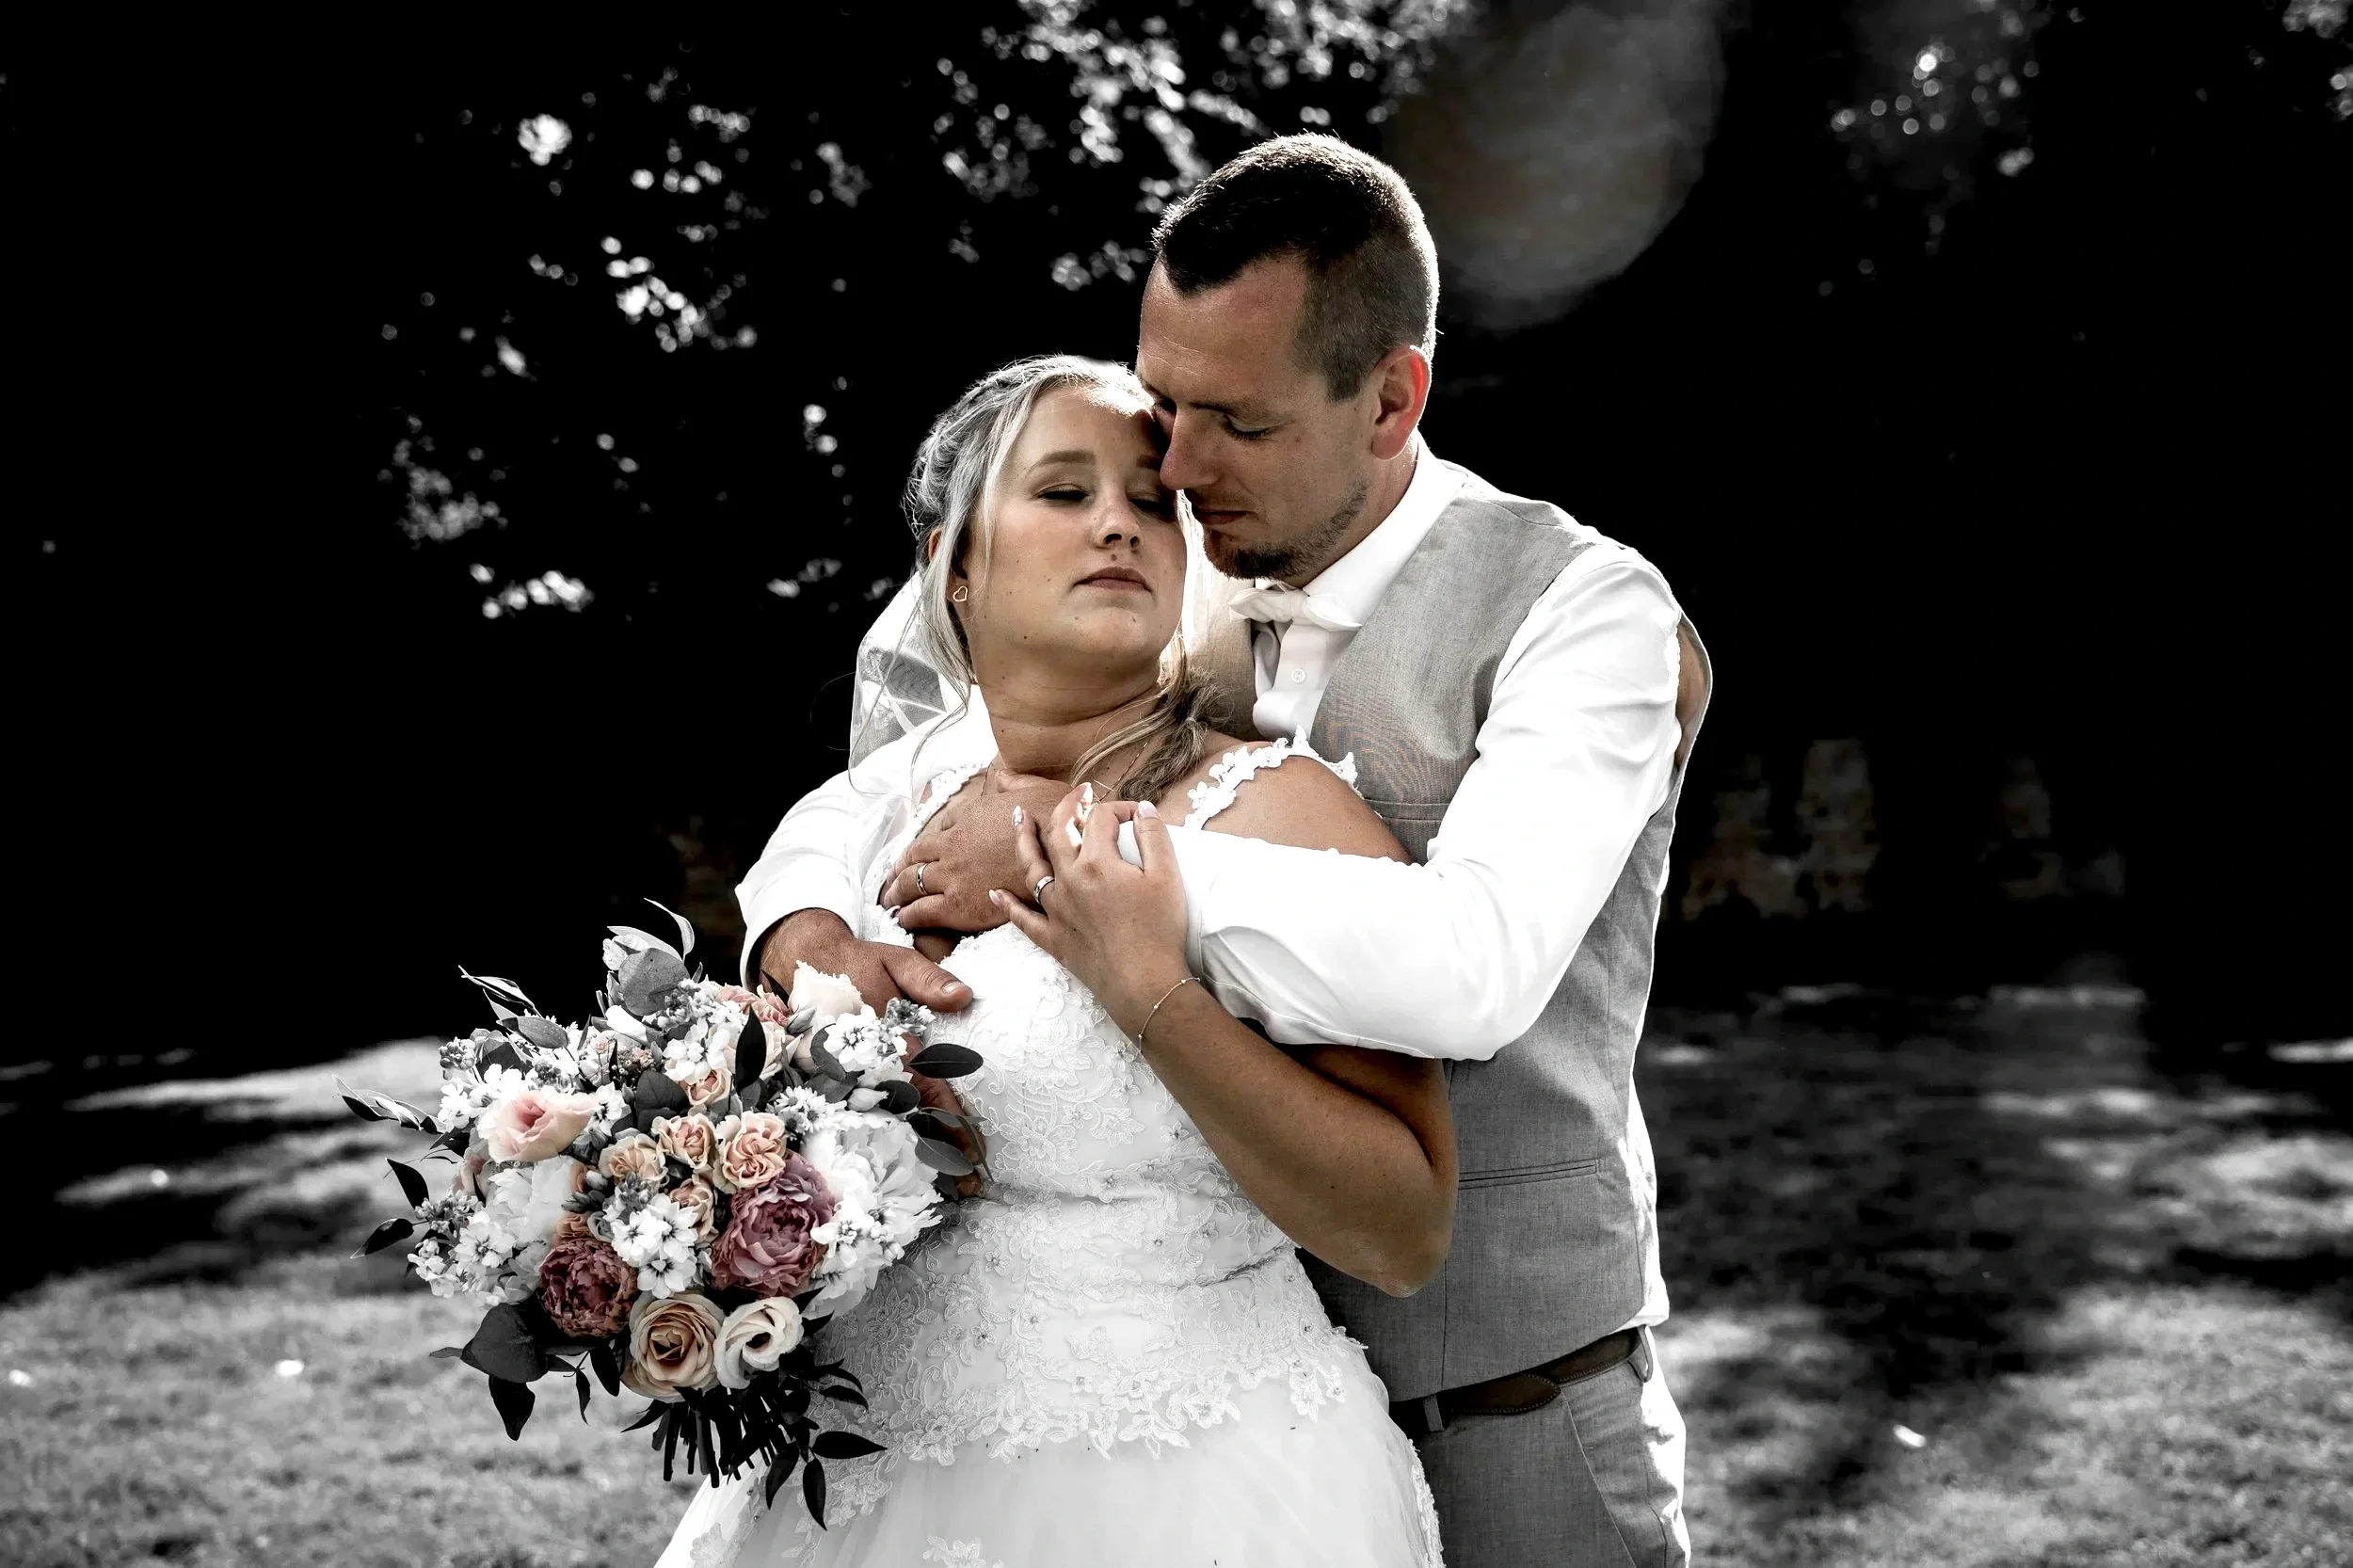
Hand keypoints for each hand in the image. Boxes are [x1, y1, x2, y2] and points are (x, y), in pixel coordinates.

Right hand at [756, 911, 983, 1194]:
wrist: (801, 962)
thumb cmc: (858, 962)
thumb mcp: (896, 961)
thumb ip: (929, 980)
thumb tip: (964, 997)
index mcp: (887, 1041)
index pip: (929, 1090)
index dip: (953, 1124)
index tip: (977, 1154)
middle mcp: (864, 1067)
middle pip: (907, 1120)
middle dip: (937, 1153)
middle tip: (966, 1187)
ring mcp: (842, 1078)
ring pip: (881, 1124)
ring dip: (911, 1156)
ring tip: (942, 1188)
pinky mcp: (827, 1081)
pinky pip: (857, 1117)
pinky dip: (880, 1141)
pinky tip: (898, 1165)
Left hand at [881, 772, 1072, 934]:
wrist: (1060, 847)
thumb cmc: (1049, 816)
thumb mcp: (1025, 788)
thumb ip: (1006, 784)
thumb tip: (999, 777)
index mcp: (963, 824)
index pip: (927, 839)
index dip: (912, 852)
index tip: (907, 859)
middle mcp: (951, 851)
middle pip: (911, 863)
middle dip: (897, 874)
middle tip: (888, 884)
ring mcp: (953, 878)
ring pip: (911, 886)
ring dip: (896, 895)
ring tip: (889, 903)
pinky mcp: (961, 906)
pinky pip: (923, 912)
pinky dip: (908, 916)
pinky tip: (902, 920)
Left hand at [994, 785, 1190, 1036]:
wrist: (1145, 985)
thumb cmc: (1160, 931)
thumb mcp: (1168, 876)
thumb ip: (1154, 836)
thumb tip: (1141, 809)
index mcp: (1097, 862)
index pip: (1100, 819)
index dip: (1119, 809)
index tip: (1137, 816)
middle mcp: (1069, 881)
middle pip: (1059, 833)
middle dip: (1068, 807)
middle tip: (1078, 794)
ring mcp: (1057, 910)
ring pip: (1032, 868)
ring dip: (1025, 840)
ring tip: (1020, 819)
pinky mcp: (1054, 938)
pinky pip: (1023, 919)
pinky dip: (1008, 905)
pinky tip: (996, 893)